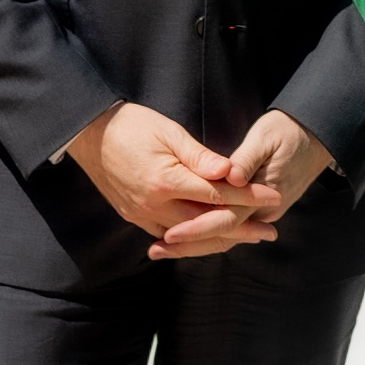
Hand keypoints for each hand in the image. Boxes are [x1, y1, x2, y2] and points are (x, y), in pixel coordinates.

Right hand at [65, 103, 281, 250]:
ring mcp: (141, 215)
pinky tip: (211, 239)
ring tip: (248, 239)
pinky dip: (193, 239)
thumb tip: (230, 171)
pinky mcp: (134, 217)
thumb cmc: (134, 126)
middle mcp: (153, 204)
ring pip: (188, 236)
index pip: (217, 194)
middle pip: (206, 223)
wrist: (90, 136)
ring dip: (219, 238)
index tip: (273, 199)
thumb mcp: (170, 132)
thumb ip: (200, 156)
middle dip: (241, 228)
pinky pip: (169, 235)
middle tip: (271, 232)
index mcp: (166, 180)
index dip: (248, 197)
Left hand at [154, 111, 333, 259]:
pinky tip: (186, 237)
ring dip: (194, 244)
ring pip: (225, 237)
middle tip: (155, 251)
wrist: (318, 136)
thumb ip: (247, 159)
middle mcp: (265, 212)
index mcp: (265, 194)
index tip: (169, 234)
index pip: (226, 220)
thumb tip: (230, 176)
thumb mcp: (268, 137)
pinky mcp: (259, 210)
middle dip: (188, 246)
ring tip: (162, 248)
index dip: (196, 229)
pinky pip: (230, 228)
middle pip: (222, 236)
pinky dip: (207, 235)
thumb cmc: (289, 131)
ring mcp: (263, 213)